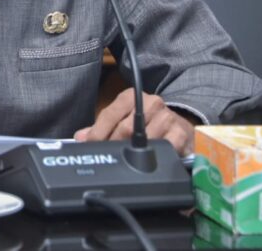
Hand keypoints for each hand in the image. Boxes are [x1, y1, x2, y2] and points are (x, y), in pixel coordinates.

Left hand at [73, 90, 195, 154]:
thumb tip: (80, 137)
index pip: (110, 114)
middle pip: (125, 129)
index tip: (90, 146)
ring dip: (133, 156)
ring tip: (126, 165)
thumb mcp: (122, 119)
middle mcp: (151, 103)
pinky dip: (155, 158)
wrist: (180, 123)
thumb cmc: (146, 122)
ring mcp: (167, 117)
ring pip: (143, 141)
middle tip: (107, 159)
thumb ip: (101, 128)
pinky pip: (164, 149)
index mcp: (132, 96)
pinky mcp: (181, 133)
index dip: (98, 133)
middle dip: (113, 146)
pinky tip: (148, 164)